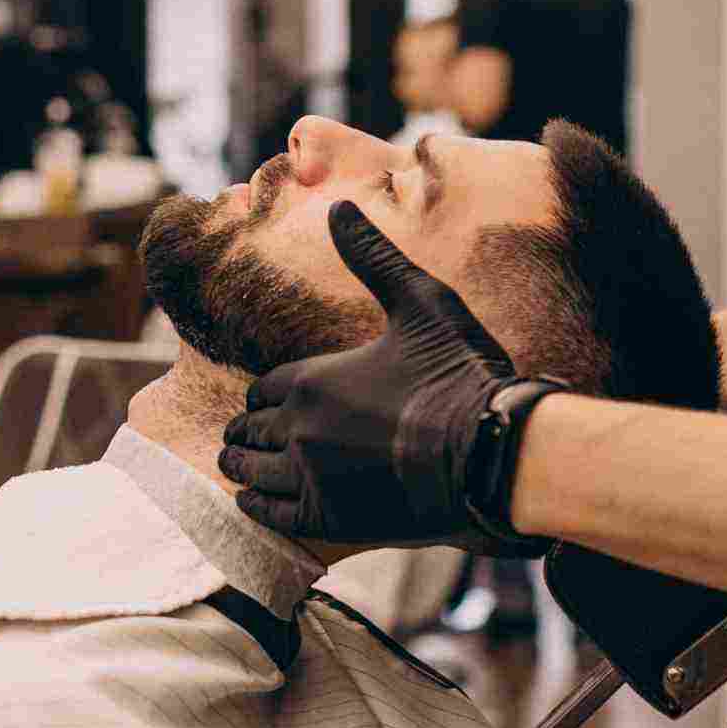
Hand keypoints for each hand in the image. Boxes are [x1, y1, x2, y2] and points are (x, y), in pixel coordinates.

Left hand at [218, 201, 552, 553]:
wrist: (491, 451)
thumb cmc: (460, 373)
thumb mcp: (420, 301)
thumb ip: (373, 257)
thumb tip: (337, 208)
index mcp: (313, 378)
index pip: (263, 388)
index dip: (262, 394)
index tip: (259, 401)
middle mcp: (300, 427)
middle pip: (252, 430)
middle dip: (246, 430)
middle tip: (238, 437)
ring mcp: (311, 476)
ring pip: (253, 473)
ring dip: (241, 467)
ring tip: (235, 468)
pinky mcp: (329, 519)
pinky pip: (272, 516)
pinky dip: (254, 508)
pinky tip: (250, 504)